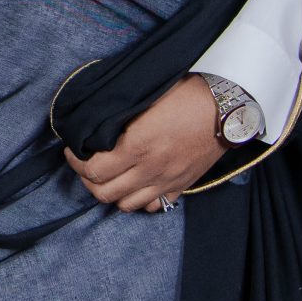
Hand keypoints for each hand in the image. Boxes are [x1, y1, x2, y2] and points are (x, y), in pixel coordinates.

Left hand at [64, 75, 223, 214]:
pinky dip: (139, 201)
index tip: (73, 150)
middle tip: (85, 164)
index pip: (93, 169)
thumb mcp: (146, 99)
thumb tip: (97, 126)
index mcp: (137, 145)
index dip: (75, 161)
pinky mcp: (182, 186)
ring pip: (126, 204)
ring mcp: (166, 181)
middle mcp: (149, 169)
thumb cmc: (188, 94)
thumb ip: (120, 118)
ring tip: (108, 177)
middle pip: (103, 192)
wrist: (229, 106)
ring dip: (111, 192)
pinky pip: (153, 206)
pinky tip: (136, 186)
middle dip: (87, 180)